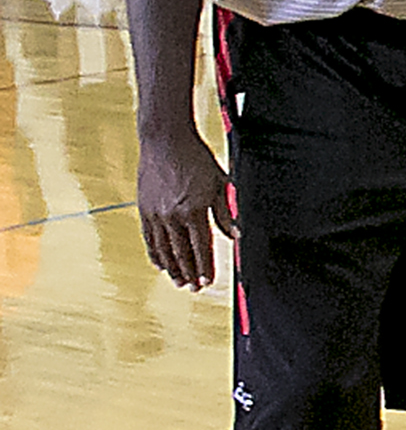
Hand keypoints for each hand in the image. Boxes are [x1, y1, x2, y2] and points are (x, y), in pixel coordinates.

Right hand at [137, 123, 233, 290]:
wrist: (165, 140)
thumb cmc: (196, 158)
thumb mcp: (219, 183)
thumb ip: (226, 212)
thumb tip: (237, 235)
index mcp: (194, 210)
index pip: (202, 247)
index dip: (205, 267)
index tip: (207, 282)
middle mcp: (172, 215)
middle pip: (182, 252)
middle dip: (189, 273)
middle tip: (194, 289)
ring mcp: (156, 213)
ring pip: (164, 248)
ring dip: (172, 268)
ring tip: (179, 282)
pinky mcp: (144, 209)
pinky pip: (148, 237)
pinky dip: (154, 253)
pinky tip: (160, 264)